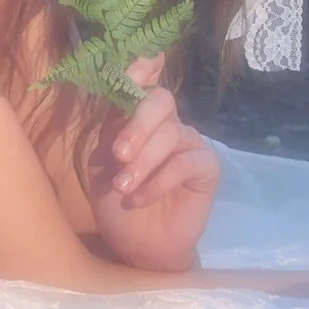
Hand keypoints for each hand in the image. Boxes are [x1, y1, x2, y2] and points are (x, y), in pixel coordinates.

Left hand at [88, 56, 219, 270]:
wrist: (136, 245)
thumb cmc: (116, 202)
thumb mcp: (102, 164)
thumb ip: (111, 128)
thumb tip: (122, 88)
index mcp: (136, 118)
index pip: (143, 83)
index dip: (142, 68)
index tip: (139, 63)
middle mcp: (165, 124)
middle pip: (160, 101)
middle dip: (137, 124)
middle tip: (118, 154)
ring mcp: (188, 143)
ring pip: (169, 134)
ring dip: (142, 162)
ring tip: (123, 187)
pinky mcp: (206, 168)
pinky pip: (185, 163)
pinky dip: (159, 181)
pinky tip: (140, 198)